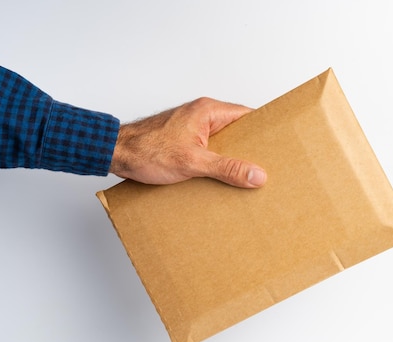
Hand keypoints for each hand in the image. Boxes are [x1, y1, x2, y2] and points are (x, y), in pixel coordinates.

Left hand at [109, 97, 266, 186]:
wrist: (115, 153)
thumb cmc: (146, 149)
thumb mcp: (193, 162)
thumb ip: (227, 168)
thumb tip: (256, 175)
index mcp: (208, 111)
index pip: (247, 115)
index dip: (264, 130)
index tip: (277, 145)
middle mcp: (202, 115)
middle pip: (237, 131)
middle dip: (250, 149)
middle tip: (265, 166)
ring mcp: (193, 128)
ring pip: (223, 142)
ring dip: (232, 158)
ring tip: (246, 176)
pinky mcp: (185, 141)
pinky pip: (210, 150)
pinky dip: (217, 163)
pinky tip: (221, 179)